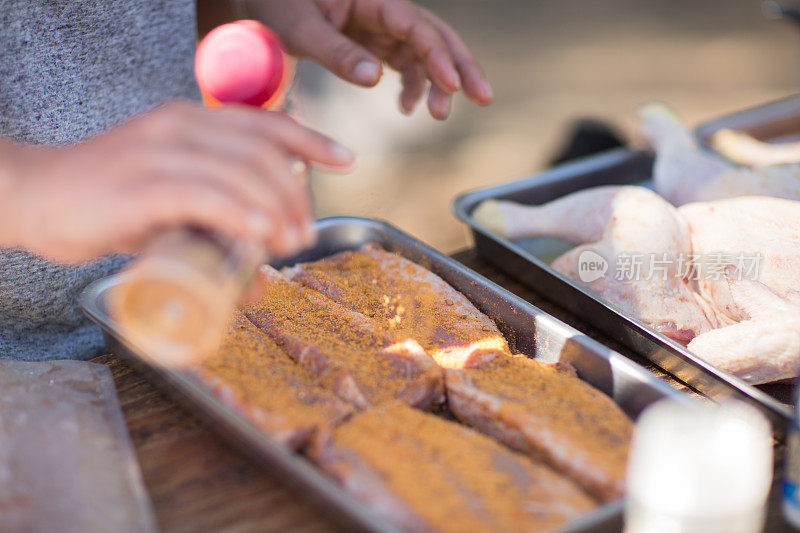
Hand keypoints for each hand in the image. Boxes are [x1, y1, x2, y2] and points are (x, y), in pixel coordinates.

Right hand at [0, 101, 353, 262]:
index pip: (262, 122)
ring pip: (241, 172)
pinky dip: (242, 215)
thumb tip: (256, 268)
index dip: (310, 140)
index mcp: (189, 120)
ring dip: (279, 209)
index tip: (344, 159)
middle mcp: (179, 127)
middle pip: (262, 152)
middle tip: (306, 232)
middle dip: (297, 193)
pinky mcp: (141, 187)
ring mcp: (159, 153)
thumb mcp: (169, 200)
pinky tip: (264, 235)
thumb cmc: (107, 202)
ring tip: (294, 243)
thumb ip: (212, 221)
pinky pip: (205, 194)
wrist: (35, 198)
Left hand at [246, 0, 492, 118]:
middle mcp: (383, 8)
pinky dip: (412, 85)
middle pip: (435, 34)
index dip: (437, 55)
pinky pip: (403, 63)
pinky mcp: (373, 41)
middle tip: (484, 98)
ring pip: (423, 52)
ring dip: (437, 83)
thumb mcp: (298, 27)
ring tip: (439, 115)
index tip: (452, 86)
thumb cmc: (275, 3)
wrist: (261, 0)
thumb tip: (375, 79)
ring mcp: (380, 26)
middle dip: (461, 66)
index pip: (415, 25)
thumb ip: (335, 51)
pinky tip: (407, 109)